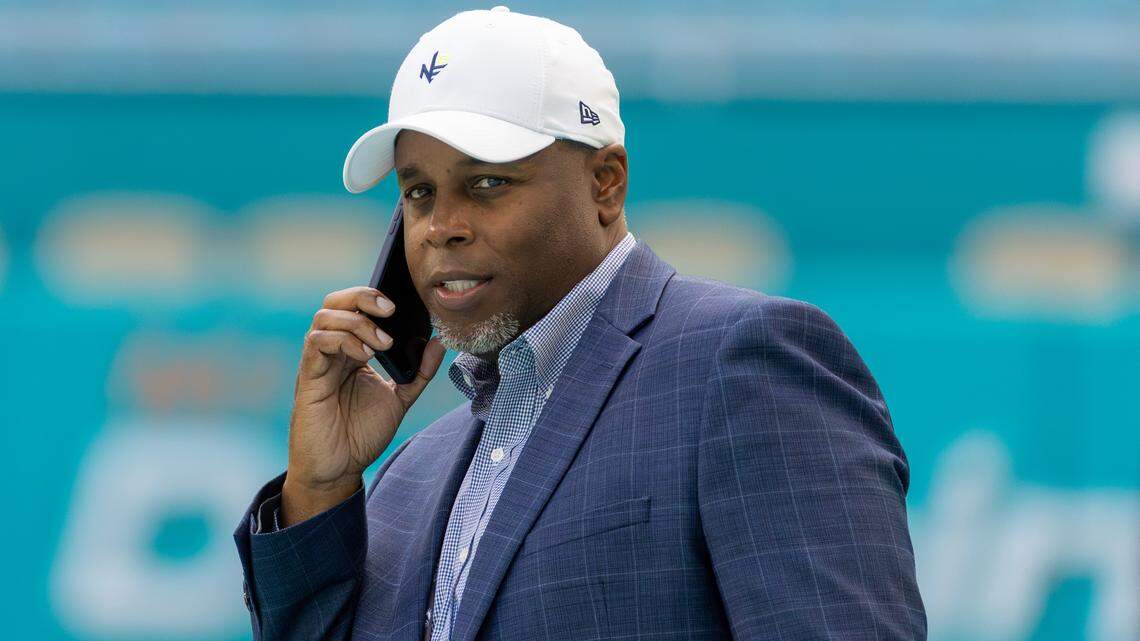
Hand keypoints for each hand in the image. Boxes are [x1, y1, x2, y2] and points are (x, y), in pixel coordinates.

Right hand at [280, 286, 445, 525]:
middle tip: (391, 312)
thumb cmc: (361, 434)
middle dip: (363, 297)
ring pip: (325, 317)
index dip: (374, 296)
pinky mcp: (309, 377)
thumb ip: (419, 372)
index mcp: (352, 350)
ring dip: (358, 322)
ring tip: (383, 345)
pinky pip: (317, 343)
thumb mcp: (399, 399)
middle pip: (335, 301)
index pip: (355, 306)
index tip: (401, 307)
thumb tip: (439, 343)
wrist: (338, 469)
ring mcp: (318, 362)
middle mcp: (332, 350)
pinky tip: (364, 356)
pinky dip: (343, 340)